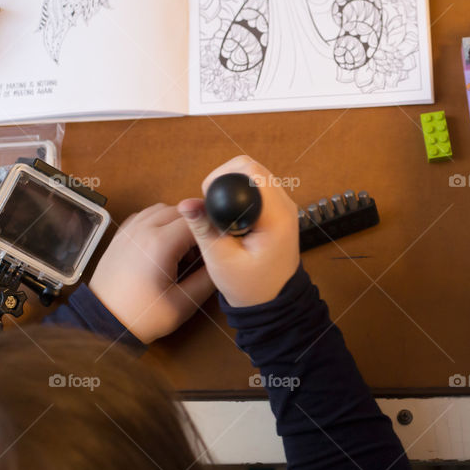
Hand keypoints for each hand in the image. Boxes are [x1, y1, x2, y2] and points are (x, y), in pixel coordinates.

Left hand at [89, 204, 214, 342]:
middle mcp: (143, 229)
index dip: (212, 230)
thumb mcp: (184, 303)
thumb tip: (221, 260)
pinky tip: (163, 243)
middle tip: (201, 251)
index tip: (217, 244)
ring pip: (163, 209)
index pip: (197, 220)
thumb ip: (208, 277)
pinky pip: (146, 215)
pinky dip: (160, 222)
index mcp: (160, 243)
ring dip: (178, 221)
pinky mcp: (121, 235)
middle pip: (181, 210)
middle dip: (197, 225)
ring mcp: (129, 230)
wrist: (103, 322)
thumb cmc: (143, 316)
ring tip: (182, 248)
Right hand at [177, 156, 300, 307]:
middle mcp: (285, 205)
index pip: (250, 171)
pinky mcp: (279, 209)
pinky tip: (232, 217)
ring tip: (222, 216)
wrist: (273, 300)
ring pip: (254, 175)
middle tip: (213, 208)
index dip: (222, 178)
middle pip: (251, 168)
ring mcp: (284, 205)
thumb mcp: (221, 261)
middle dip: (224, 180)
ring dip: (232, 187)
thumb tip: (185, 202)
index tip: (209, 200)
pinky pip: (257, 187)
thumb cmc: (250, 286)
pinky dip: (240, 194)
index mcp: (276, 216)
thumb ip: (204, 229)